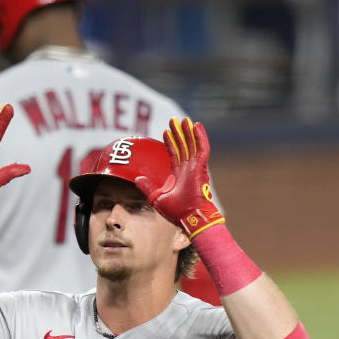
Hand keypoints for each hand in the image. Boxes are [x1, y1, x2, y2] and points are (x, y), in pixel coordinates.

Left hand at [135, 117, 224, 238]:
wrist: (189, 218)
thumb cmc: (176, 212)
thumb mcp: (156, 197)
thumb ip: (147, 186)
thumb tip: (136, 178)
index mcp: (179, 176)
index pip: (174, 155)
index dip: (170, 143)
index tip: (165, 132)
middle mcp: (188, 170)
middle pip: (183, 147)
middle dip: (178, 133)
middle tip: (174, 120)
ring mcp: (195, 168)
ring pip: (192, 145)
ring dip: (187, 132)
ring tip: (182, 119)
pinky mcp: (201, 168)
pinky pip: (202, 149)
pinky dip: (200, 137)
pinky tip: (196, 125)